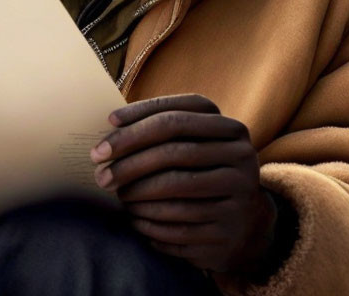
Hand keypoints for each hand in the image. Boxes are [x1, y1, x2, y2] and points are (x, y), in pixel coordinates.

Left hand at [89, 94, 277, 274]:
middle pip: (173, 152)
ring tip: (116, 193)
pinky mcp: (228, 232)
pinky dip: (149, 222)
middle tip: (100, 171)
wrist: (248, 224)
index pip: (178, 116)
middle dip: (130, 161)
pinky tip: (133, 218)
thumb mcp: (199, 144)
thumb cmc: (207, 173)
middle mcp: (241, 159)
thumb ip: (166, 128)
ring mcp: (238, 197)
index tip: (107, 123)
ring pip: (174, 189)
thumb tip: (112, 123)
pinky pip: (178, 226)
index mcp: (231, 130)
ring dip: (136, 192)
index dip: (139, 118)